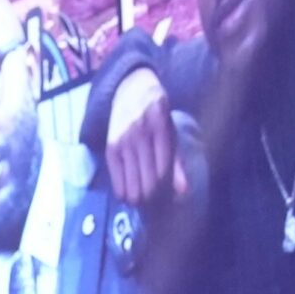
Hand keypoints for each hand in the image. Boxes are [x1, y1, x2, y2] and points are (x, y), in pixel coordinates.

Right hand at [105, 67, 185, 208]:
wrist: (130, 92)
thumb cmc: (156, 116)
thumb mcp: (171, 133)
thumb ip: (177, 161)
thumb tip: (183, 191)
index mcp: (160, 129)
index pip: (163, 169)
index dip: (166, 188)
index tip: (167, 197)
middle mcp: (140, 135)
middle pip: (148, 180)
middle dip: (152, 197)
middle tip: (155, 201)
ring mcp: (123, 142)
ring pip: (132, 184)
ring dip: (138, 197)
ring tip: (142, 201)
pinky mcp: (111, 148)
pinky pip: (117, 179)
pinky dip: (123, 192)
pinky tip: (127, 197)